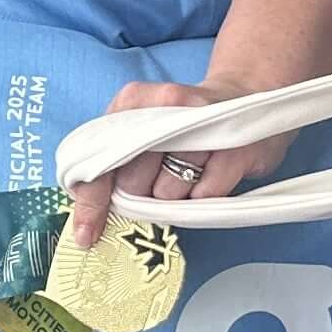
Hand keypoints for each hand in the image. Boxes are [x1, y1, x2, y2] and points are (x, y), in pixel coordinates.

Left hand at [59, 66, 288, 253]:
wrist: (245, 97)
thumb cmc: (183, 125)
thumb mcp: (141, 130)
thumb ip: (111, 165)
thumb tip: (88, 221)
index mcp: (132, 100)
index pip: (99, 159)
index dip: (91, 201)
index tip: (86, 234)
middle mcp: (166, 104)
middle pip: (133, 181)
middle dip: (141, 193)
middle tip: (157, 180)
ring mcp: (205, 123)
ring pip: (168, 192)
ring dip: (175, 194)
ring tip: (189, 171)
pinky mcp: (235, 147)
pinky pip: (204, 195)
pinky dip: (203, 195)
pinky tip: (209, 175)